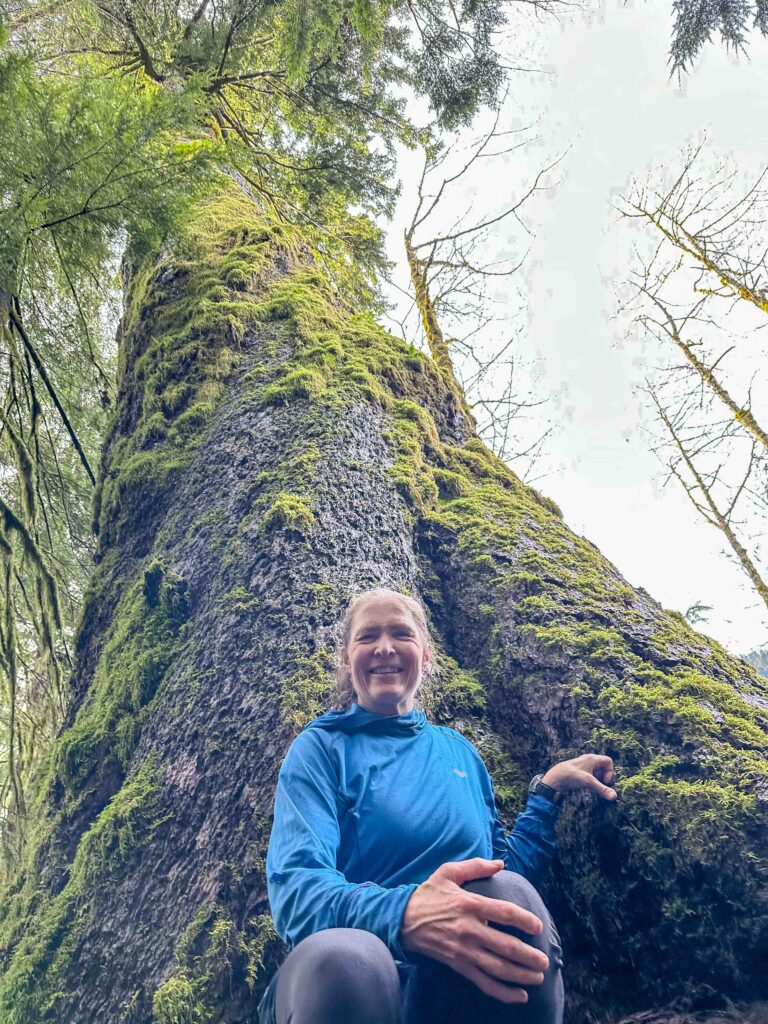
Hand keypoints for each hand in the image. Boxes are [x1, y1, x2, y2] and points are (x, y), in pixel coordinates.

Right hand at [400, 858, 549, 1003]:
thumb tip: (500, 863)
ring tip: (538, 976)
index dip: (524, 920)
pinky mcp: (458, 965)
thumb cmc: (428, 894)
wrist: (402, 919)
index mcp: (469, 904)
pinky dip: (503, 992)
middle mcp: (469, 929)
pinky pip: (484, 982)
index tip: (538, 927)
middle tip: (545, 961)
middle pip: (505, 945)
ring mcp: (463, 950)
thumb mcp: (448, 872)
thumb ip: (475, 866)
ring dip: (521, 975)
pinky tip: (520, 995)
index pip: (504, 912)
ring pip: (498, 967)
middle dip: (529, 956)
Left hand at [541, 753, 615, 799]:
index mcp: (592, 759)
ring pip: (597, 772)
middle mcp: (588, 761)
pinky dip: (591, 782)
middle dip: (604, 777)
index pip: (608, 761)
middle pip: (603, 767)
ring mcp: (584, 767)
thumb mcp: (588, 782)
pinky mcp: (579, 774)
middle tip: (599, 784)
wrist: (554, 779)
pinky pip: (590, 776)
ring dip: (597, 780)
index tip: (605, 781)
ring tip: (592, 786)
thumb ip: (602, 789)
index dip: (610, 772)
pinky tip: (587, 787)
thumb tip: (614, 796)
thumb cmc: (571, 776)